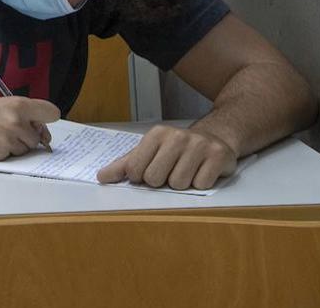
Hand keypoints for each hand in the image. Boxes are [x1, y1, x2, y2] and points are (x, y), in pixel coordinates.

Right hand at [0, 96, 60, 159]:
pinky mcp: (1, 154)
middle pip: (39, 136)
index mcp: (17, 104)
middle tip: (10, 130)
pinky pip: (12, 156)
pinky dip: (4, 153)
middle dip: (28, 136)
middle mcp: (17, 122)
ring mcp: (10, 140)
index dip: (46, 120)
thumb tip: (34, 126)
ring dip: (16, 146)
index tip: (39, 123)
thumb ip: (18, 112)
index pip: (51, 113)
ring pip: (26, 148)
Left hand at [97, 124, 236, 189]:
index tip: (150, 171)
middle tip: (171, 171)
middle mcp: (177, 136)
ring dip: (182, 184)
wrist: (215, 137)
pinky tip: (202, 171)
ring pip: (179, 184)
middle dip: (162, 181)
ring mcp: (199, 145)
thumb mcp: (149, 152)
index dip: (141, 178)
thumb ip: (124, 165)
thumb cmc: (176, 150)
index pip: (135, 169)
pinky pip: (201, 185)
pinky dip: (200, 184)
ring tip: (188, 170)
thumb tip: (101, 177)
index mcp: (156, 134)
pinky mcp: (218, 156)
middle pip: (155, 179)